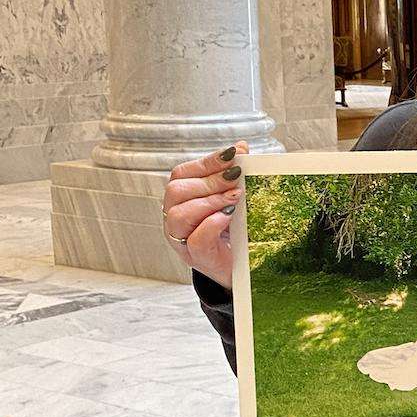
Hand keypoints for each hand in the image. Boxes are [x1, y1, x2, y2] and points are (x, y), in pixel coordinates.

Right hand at [162, 142, 247, 288]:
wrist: (241, 269)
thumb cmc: (233, 232)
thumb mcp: (232, 201)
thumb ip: (233, 176)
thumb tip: (241, 148)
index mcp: (180, 200)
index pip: (182, 173)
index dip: (207, 161)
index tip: (233, 153)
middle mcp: (175, 219)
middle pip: (177, 191)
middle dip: (210, 180)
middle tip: (237, 176)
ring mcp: (182, 240)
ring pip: (180, 214)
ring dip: (211, 200)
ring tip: (236, 197)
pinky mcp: (197, 257)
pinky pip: (197, 239)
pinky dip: (212, 224)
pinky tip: (228, 217)